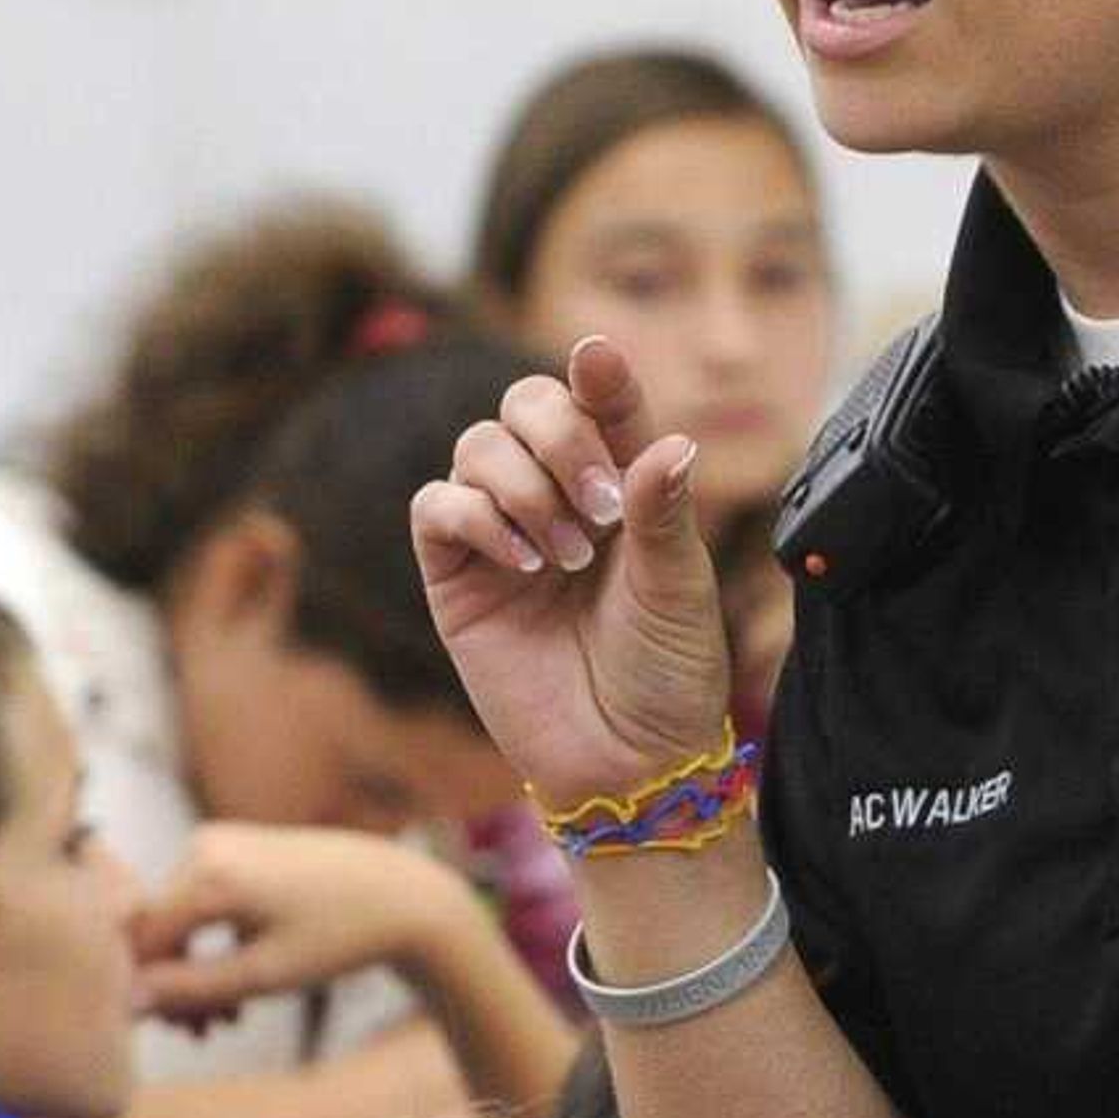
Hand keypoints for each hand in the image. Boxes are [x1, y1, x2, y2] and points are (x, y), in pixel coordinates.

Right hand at [132, 823, 473, 1025]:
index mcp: (208, 873)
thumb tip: (125, 1004)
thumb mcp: (263, 975)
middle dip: (173, 986)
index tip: (162, 1031)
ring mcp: (219, 841)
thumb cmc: (341, 936)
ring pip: (178, 919)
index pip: (139, 938)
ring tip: (225, 1019)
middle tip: (201, 1034)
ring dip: (193, 971)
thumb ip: (189, 991)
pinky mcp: (235, 848)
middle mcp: (205, 845)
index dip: (139, 989)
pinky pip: (201, 902)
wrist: (404, 896)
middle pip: (156, 928)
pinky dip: (211, 944)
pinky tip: (235, 985)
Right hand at [412, 336, 737, 806]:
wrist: (629, 760)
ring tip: (568, 556)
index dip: (600, 375)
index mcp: (624, 486)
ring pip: (478, 445)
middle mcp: (558, 496)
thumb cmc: (668, 675)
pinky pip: (437, 508)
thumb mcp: (681, 590)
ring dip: (524, 485)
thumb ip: (665, 513)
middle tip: (603, 507)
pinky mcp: (456, 577)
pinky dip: (476, 517)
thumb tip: (671, 443)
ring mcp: (503, 533)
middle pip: (526, 404)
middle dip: (561, 435)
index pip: (604, 404)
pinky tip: (525, 564)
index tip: (598, 357)